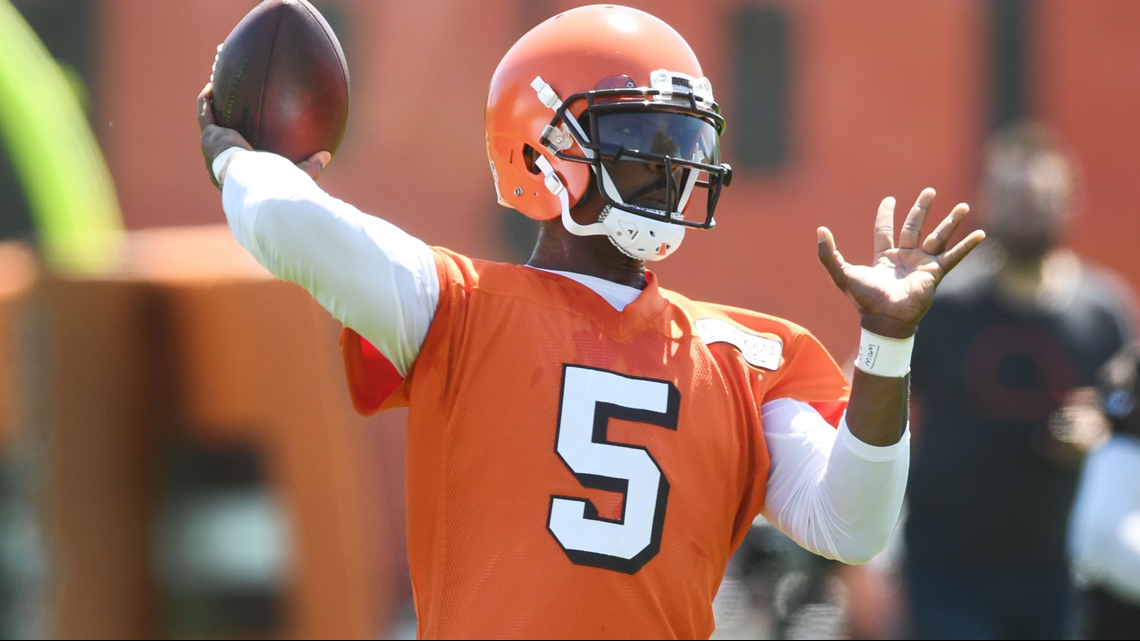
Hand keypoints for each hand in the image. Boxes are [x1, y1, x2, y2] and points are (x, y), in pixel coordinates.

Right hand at [197, 82, 329, 187]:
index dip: (242, 147)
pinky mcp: (209, 136)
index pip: (242, 158)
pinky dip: (207, 100)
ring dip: (212, 108)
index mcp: (240, 172)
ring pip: (210, 123)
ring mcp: (213, 148)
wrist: (250, 180)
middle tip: (232, 112)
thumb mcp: (296, 174)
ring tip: (217, 92)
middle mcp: (222, 161)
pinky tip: (213, 84)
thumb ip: (310, 165)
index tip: (249, 137)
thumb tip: (327, 155)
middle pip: (223, 139)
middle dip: (225, 125)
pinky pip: (205, 113)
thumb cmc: (274, 182)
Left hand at [817, 188, 985, 337]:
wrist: (885, 318)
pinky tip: (981, 234)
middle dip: (921, 209)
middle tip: (930, 191)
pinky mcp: (935, 274)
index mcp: (884, 257)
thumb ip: (827, 254)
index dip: (886, 215)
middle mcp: (905, 258)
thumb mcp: (842, 273)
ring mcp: (922, 265)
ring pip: (939, 238)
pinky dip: (968, 246)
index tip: (889, 200)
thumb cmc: (864, 299)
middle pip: (914, 227)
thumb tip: (820, 230)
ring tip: (963, 206)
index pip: (885, 230)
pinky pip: (954, 257)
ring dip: (951, 222)